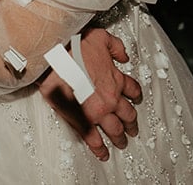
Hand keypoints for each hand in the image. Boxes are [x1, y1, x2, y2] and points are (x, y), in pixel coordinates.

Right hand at [37, 27, 141, 160]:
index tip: (136, 99)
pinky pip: (94, 139)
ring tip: (122, 143)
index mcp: (115, 79)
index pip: (133, 90)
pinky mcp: (83, 120)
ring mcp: (98, 111)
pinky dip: (99, 148)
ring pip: (115, 129)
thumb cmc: (74, 47)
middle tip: (132, 128)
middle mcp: (111, 97)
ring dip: (120, 138)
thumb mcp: (101, 38)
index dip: (136, 95)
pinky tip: (103, 153)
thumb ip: (116, 47)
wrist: (55, 59)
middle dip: (132, 123)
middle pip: (128, 114)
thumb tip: (124, 55)